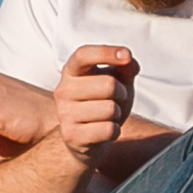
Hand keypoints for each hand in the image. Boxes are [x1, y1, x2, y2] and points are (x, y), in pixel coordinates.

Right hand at [54, 45, 137, 163]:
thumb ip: (125, 67)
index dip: (106, 53)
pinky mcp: (72, 136)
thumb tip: (130, 63)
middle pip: (108, 84)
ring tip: (107, 117)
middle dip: (122, 94)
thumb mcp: (117, 80)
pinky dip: (115, 131)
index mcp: (72, 71)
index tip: (126, 55)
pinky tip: (104, 131)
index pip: (83, 54)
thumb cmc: (103, 103)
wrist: (90, 139)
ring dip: (117, 114)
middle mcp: (63, 90)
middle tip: (115, 100)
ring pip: (110, 109)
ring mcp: (64, 114)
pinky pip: (108, 130)